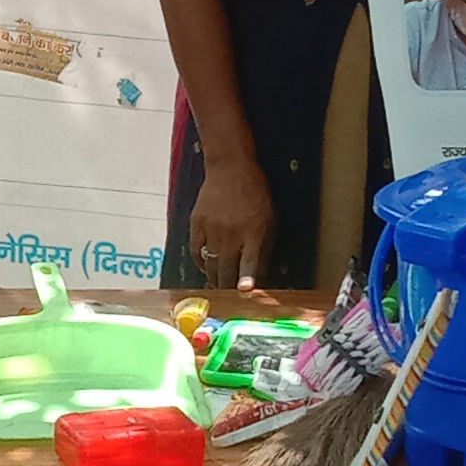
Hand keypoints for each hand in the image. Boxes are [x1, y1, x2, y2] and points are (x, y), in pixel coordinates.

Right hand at [186, 155, 274, 291]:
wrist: (230, 168)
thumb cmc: (255, 193)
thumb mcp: (269, 219)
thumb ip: (264, 247)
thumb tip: (259, 272)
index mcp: (253, 233)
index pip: (249, 263)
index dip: (246, 280)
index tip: (243, 291)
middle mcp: (231, 234)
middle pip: (226, 270)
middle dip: (228, 287)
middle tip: (229, 298)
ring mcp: (211, 230)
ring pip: (210, 265)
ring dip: (214, 278)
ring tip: (217, 285)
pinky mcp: (196, 224)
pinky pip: (195, 252)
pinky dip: (201, 263)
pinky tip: (205, 266)